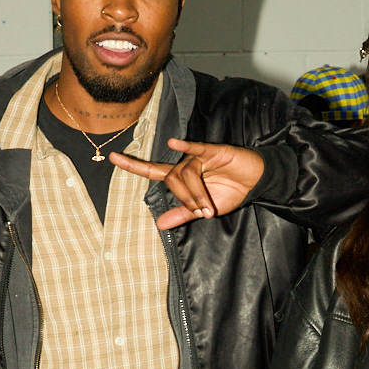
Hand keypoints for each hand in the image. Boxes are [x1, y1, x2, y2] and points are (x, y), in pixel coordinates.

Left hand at [110, 138, 264, 228]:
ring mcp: (199, 156)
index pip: (152, 171)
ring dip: (197, 193)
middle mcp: (186, 164)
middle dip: (184, 199)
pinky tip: (174, 142)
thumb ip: (183, 215)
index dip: (133, 166)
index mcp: (181, 178)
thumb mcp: (204, 210)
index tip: (112, 157)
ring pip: (186, 173)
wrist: (255, 182)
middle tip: (202, 212)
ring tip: (209, 207)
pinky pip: (197, 149)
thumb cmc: (231, 192)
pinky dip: (186, 147)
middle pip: (171, 178)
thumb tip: (159, 225)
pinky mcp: (214, 151)